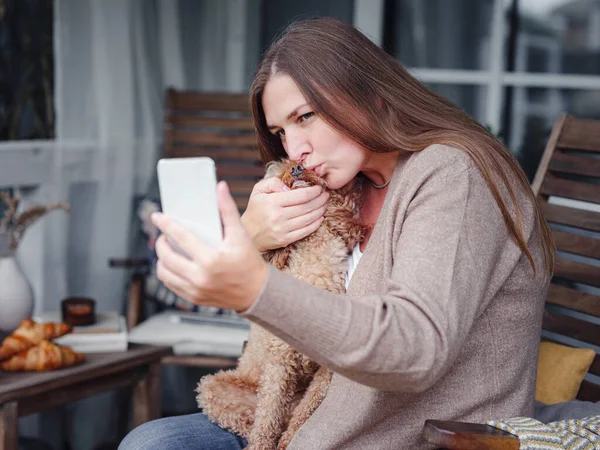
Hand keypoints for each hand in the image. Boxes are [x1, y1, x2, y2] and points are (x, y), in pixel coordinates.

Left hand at [151, 181, 267, 311]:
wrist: (257, 292)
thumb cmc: (249, 263)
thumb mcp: (241, 235)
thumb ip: (228, 210)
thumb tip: (220, 187)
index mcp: (211, 259)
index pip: (180, 238)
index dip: (166, 225)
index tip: (157, 217)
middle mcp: (200, 277)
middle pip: (167, 257)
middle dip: (160, 243)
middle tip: (163, 235)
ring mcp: (196, 290)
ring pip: (164, 273)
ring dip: (161, 259)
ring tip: (167, 250)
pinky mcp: (194, 298)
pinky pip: (171, 285)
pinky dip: (167, 273)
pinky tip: (172, 265)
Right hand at [241, 177, 328, 251]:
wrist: (248, 233)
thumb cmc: (255, 209)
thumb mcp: (258, 190)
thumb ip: (274, 182)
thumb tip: (289, 187)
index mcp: (272, 202)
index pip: (300, 196)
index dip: (314, 191)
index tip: (319, 188)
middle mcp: (278, 217)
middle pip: (307, 207)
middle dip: (320, 200)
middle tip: (325, 195)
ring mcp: (283, 230)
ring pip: (308, 219)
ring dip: (320, 211)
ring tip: (324, 204)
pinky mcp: (286, 240)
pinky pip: (306, 231)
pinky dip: (316, 224)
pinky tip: (320, 217)